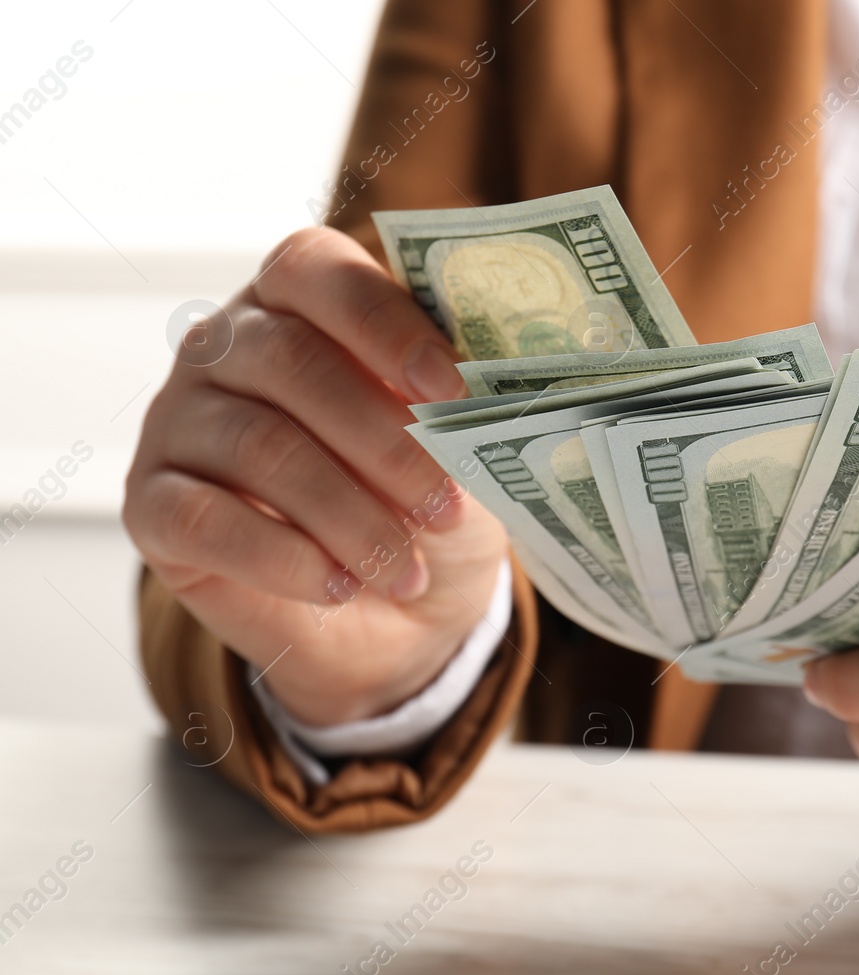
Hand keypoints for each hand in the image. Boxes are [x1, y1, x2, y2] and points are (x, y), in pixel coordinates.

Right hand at [124, 228, 507, 725]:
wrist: (395, 618)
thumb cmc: (431, 506)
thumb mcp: (468, 453)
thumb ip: (468, 406)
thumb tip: (503, 389)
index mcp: (302, 300)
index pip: (318, 269)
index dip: (386, 324)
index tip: (453, 389)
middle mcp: (226, 344)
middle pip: (290, 360)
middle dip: (384, 441)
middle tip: (447, 507)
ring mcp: (179, 420)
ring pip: (258, 448)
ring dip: (349, 516)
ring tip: (407, 570)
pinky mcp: (152, 504)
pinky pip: (204, 520)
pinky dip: (285, 558)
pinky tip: (340, 585)